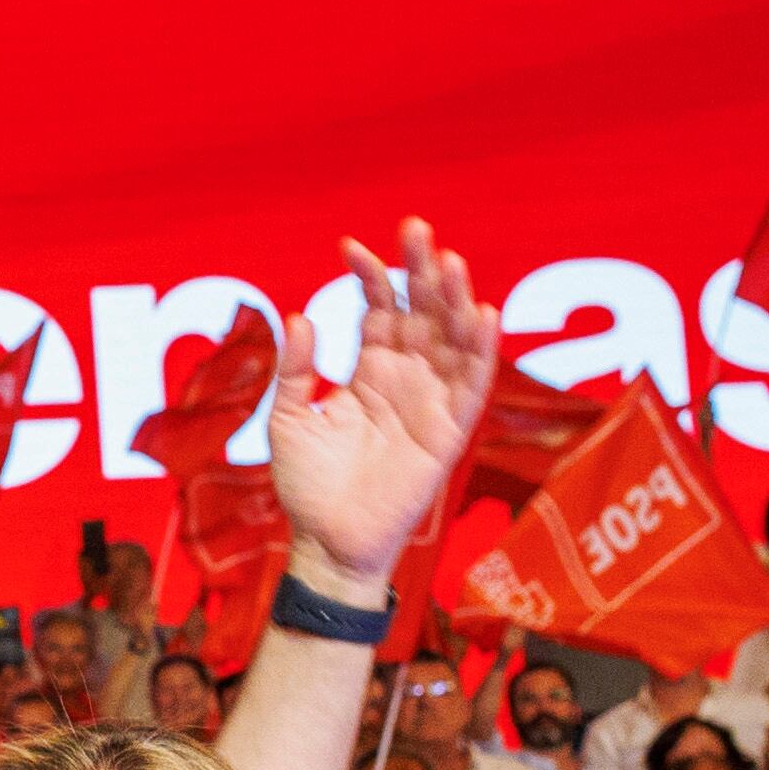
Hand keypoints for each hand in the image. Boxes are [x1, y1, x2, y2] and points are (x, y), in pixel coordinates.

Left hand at [265, 220, 497, 606]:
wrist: (327, 541)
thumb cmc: (308, 485)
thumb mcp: (288, 419)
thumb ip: (296, 370)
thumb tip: (300, 315)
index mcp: (370, 370)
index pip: (378, 309)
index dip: (369, 277)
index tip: (349, 247)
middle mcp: (406, 377)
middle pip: (422, 311)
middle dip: (419, 270)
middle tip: (414, 228)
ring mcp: (430, 400)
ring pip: (451, 338)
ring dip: (454, 300)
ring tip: (448, 261)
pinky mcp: (450, 430)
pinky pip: (472, 385)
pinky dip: (480, 351)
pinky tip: (481, 314)